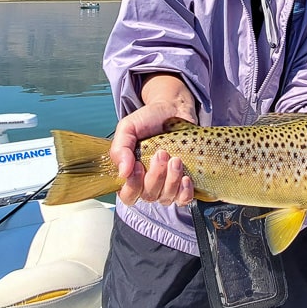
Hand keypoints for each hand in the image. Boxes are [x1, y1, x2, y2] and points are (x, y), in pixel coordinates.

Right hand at [110, 75, 196, 206]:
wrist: (173, 109)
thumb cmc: (148, 120)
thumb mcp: (127, 128)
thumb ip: (120, 148)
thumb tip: (123, 172)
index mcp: (131, 174)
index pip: (127, 195)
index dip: (133, 186)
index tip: (139, 165)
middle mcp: (148, 183)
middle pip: (148, 196)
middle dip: (156, 176)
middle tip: (162, 154)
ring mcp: (167, 185)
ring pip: (166, 197)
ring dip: (171, 180)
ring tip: (176, 159)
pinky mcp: (184, 183)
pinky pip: (183, 199)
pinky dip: (185, 192)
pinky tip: (186, 178)